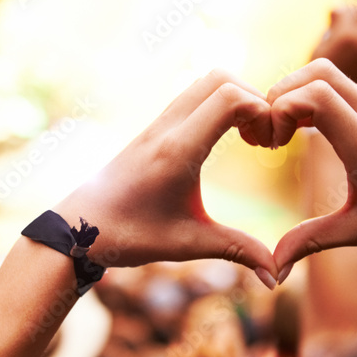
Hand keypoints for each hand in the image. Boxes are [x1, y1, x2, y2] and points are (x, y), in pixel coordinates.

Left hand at [54, 70, 279, 288]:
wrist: (79, 229)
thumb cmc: (130, 236)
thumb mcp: (189, 244)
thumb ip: (238, 251)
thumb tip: (276, 278)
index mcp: (178, 150)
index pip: (230, 98)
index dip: (263, 112)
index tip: (271, 146)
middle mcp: (167, 128)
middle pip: (221, 78)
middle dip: (255, 99)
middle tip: (264, 140)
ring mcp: (158, 124)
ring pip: (205, 82)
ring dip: (237, 99)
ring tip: (250, 140)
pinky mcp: (154, 128)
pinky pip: (193, 97)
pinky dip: (219, 105)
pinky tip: (225, 141)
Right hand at [267, 59, 356, 274]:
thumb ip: (311, 243)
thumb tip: (274, 270)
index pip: (316, 96)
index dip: (281, 109)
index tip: (273, 144)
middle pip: (319, 71)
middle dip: (281, 93)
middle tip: (272, 132)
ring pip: (331, 73)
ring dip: (298, 93)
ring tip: (286, 131)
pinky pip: (343, 88)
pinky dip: (315, 99)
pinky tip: (311, 133)